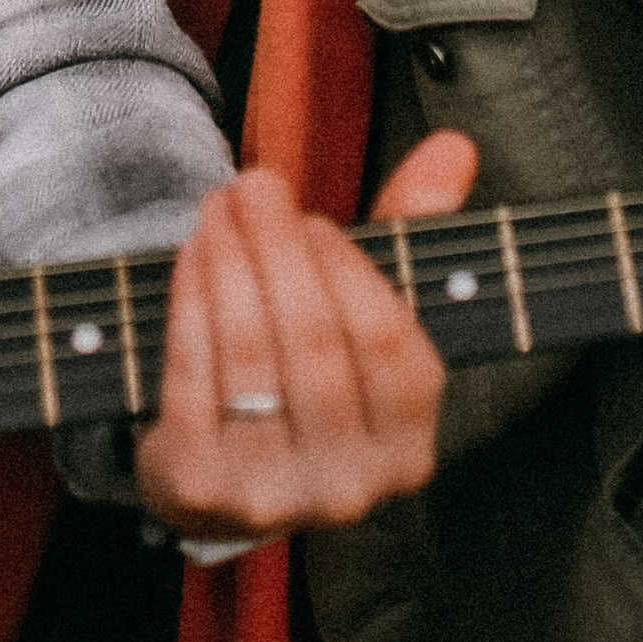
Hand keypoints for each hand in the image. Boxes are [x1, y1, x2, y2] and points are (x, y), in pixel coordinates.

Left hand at [135, 131, 478, 543]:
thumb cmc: (305, 374)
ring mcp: (270, 494)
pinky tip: (191, 256)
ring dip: (228, 262)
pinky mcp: (198, 488)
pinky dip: (189, 303)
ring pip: (250, 352)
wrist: (216, 472)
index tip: (310, 217)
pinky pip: (193, 375)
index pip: (387, 341)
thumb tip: (454, 147)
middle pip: (313, 340)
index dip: (347, 268)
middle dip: (277, 246)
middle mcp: (348, 486)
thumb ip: (409, 230)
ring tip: (217, 210)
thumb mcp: (364, 311)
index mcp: (407, 447)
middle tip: (252, 184)